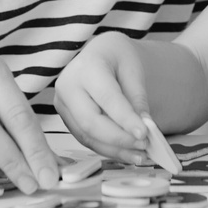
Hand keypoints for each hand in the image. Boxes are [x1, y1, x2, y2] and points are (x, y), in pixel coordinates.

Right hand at [55, 34, 153, 162]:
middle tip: (144, 145)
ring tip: (140, 154)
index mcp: (86, 66)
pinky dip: (108, 149)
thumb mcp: (134, 70)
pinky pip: (87, 139)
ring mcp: (63, 104)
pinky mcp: (67, 119)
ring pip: (87, 136)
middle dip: (119, 138)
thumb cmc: (117, 58)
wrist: (101, 54)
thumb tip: (144, 127)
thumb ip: (138, 98)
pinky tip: (128, 153)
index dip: (125, 119)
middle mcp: (68, 85)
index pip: (107, 98)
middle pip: (91, 122)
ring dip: (115, 149)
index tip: (144, 133)